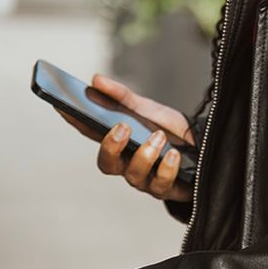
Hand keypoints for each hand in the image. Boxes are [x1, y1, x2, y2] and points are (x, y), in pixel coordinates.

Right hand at [59, 74, 193, 202]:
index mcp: (118, 142)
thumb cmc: (171, 130)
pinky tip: (174, 154)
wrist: (205, 145)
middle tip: (122, 127)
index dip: (74, 121)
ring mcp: (145, 179)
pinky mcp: (167, 189)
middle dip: (111, 147)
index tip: (62, 105)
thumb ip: (123, 96)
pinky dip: (167, 168)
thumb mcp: (148, 109)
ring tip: (159, 136)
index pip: (90, 132)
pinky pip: (161, 184)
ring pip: (133, 175)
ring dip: (146, 154)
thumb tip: (96, 79)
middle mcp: (127, 163)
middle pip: (106, 164)